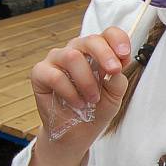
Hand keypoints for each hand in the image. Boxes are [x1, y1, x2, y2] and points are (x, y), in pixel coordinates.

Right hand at [30, 27, 131, 154]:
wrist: (78, 132)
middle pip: (90, 40)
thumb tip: (116, 69)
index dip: (118, 40)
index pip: (108, 34)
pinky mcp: (40, 73)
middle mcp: (77, 50)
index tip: (125, 54)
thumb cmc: (97, 108)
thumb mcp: (115, 95)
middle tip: (113, 71)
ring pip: (72, 56)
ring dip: (87, 80)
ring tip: (92, 99)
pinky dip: (70, 92)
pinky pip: (55, 75)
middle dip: (105, 55)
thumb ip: (118, 80)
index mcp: (98, 51)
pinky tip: (77, 103)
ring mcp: (57, 59)